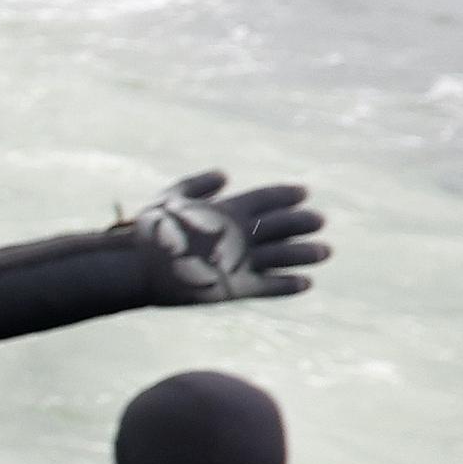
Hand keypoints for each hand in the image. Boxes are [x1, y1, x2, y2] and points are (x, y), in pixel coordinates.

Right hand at [132, 173, 325, 303]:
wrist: (138, 270)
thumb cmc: (150, 232)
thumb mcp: (169, 198)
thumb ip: (197, 185)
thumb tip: (225, 175)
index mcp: (227, 210)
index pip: (267, 197)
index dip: (288, 194)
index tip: (304, 193)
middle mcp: (240, 233)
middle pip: (283, 224)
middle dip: (304, 221)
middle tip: (320, 221)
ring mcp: (241, 261)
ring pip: (284, 255)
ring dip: (306, 253)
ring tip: (325, 252)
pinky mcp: (236, 288)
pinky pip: (270, 286)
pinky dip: (289, 284)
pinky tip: (306, 283)